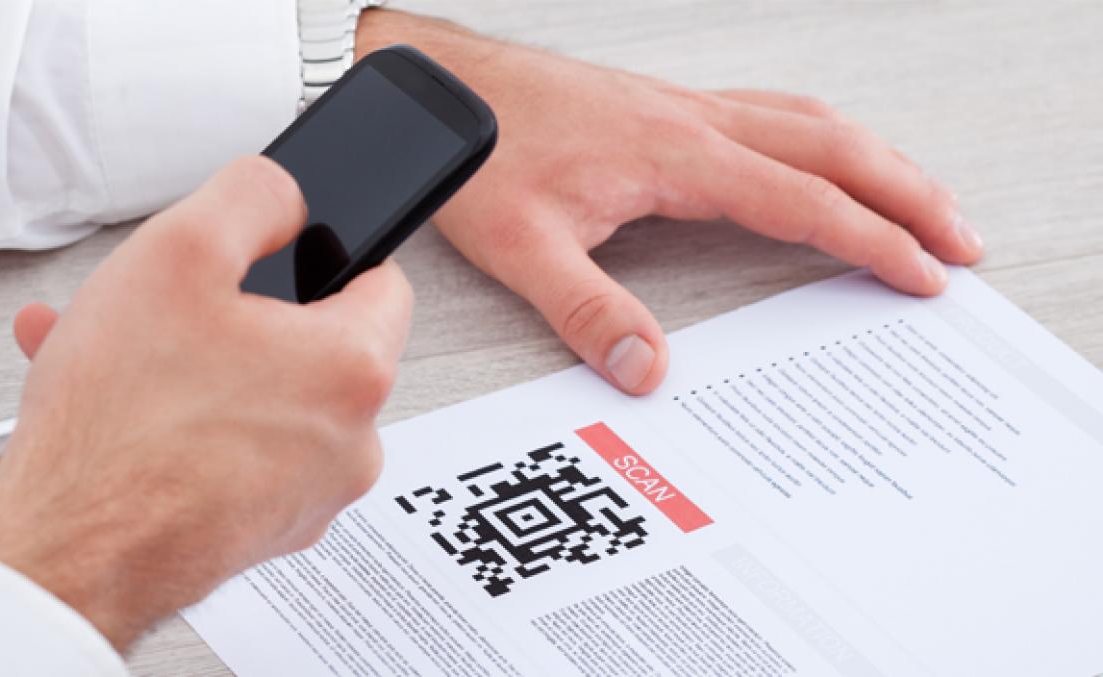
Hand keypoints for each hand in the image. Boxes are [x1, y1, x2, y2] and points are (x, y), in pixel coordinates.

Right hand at [0, 157, 413, 650]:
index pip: (386, 281)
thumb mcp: (178, 252)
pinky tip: (132, 409)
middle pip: (320, 343)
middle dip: (247, 315)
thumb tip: (286, 196)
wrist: (65, 557)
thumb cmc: (120, 428)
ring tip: (130, 358)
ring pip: (274, 398)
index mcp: (354, 369)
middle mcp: (354, 442)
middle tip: (182, 309)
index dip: (330, 254)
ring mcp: (313, 494)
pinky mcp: (270, 528)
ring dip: (208, 367)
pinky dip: (199, 423)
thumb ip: (252, 195)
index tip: (288, 254)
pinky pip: (248, 450)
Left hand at [358, 11, 982, 394]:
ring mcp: (686, 110)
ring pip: (811, 121)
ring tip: (922, 199)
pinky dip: (824, 139)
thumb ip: (586, 309)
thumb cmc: (481, 150)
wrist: (444, 88)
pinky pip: (773, 114)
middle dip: (908, 192)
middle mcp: (694, 123)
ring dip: (877, 159)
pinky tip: (825, 158)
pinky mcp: (668, 110)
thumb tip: (647, 368)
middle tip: (959, 237)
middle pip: (834, 147)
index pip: (802, 200)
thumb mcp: (522, 244)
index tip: (924, 270)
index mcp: (675, 156)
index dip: (873, 238)